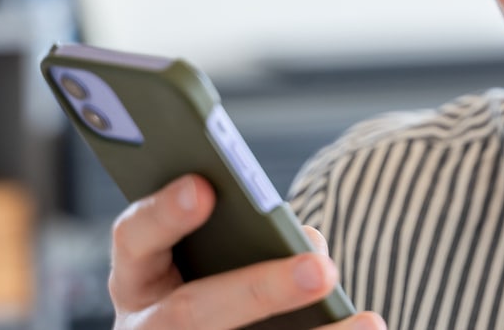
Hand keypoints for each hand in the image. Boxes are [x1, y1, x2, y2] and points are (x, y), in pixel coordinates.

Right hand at [108, 174, 385, 329]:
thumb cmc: (212, 282)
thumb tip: (308, 240)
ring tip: (369, 322)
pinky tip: (368, 329)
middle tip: (322, 269)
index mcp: (138, 278)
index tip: (202, 187)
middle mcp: (146, 326)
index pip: (134, 238)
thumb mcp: (211, 259)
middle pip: (191, 311)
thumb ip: (250, 237)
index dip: (163, 214)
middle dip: (260, 289)